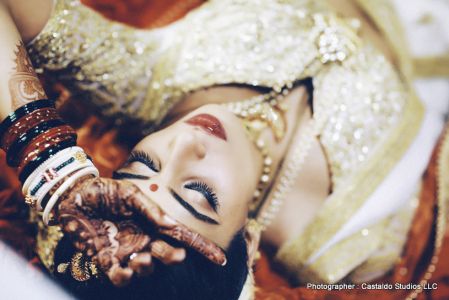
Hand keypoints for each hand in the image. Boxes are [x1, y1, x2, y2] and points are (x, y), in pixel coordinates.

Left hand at [55, 177, 225, 285]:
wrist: (73, 195)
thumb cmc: (104, 190)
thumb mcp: (129, 193)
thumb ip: (150, 209)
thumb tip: (171, 224)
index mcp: (153, 222)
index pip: (182, 236)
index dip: (202, 247)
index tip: (220, 258)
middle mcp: (143, 238)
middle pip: (167, 256)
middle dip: (171, 258)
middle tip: (162, 250)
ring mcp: (125, 250)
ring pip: (146, 269)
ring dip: (147, 267)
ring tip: (138, 258)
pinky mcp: (105, 259)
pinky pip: (119, 276)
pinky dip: (123, 277)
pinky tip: (122, 268)